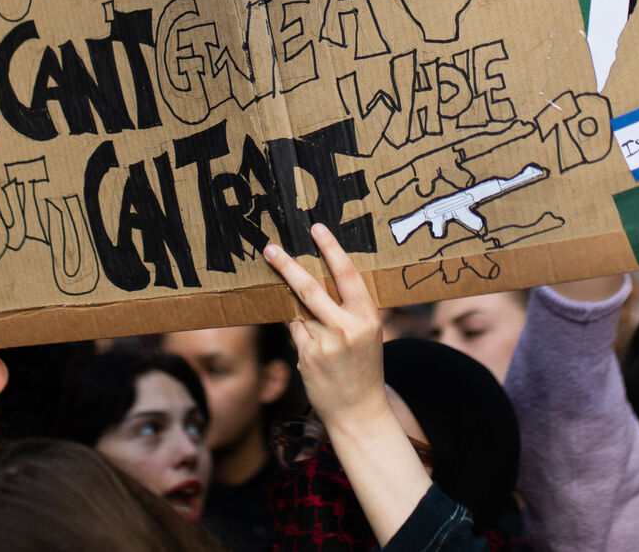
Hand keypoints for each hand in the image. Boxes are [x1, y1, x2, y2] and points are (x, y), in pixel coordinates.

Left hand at [262, 224, 387, 424]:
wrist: (359, 411)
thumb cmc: (364, 366)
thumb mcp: (368, 333)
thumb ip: (349, 309)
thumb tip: (319, 280)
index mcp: (367, 316)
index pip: (347, 274)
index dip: (330, 248)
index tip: (316, 228)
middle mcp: (347, 328)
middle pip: (310, 289)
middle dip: (287, 266)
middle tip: (270, 248)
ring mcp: (325, 344)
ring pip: (298, 312)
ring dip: (294, 307)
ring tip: (306, 317)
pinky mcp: (307, 357)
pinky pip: (294, 331)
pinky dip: (296, 328)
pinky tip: (310, 342)